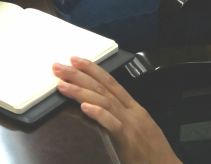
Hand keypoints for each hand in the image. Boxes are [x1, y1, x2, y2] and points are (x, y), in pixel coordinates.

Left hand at [54, 58, 179, 163]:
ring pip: (104, 101)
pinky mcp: (128, 141)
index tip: (75, 59)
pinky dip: (99, 113)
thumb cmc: (152, 151)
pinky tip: (84, 107)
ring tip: (62, 85)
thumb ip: (120, 116)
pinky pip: (112, 124)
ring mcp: (131, 125)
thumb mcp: (138, 127)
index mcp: (133, 107)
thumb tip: (96, 105)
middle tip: (58, 67)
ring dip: (80, 91)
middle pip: (102, 87)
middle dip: (79, 75)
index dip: (92, 69)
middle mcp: (131, 112)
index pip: (110, 81)